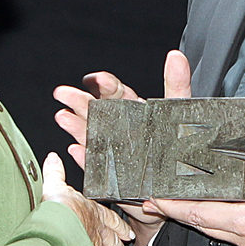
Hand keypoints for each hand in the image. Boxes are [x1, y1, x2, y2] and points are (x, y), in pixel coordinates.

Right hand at [41, 152, 133, 245]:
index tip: (127, 234)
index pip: (110, 220)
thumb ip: (55, 172)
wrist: (57, 228)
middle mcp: (97, 231)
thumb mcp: (56, 185)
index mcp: (94, 212)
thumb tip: (53, 158)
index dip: (118, 227)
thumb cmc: (60, 207)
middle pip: (112, 241)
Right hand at [54, 50, 191, 245]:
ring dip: (76, 126)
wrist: (175, 189)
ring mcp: (112, 152)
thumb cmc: (179, 149)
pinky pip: (95, 166)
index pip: (116, 94)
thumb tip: (176, 56)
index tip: (96, 79)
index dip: (105, 85)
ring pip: (90, 136)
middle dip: (79, 101)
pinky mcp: (110, 176)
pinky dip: (85, 158)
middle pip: (96, 111)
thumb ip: (178, 84)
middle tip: (64, 93)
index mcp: (135, 112)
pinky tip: (76, 150)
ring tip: (63, 118)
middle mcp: (120, 130)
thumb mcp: (181, 112)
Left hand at [145, 100, 244, 245]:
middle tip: (158, 198)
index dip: (174, 206)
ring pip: (217, 232)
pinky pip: (232, 233)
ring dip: (198, 217)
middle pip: (202, 226)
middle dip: (179, 212)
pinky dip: (218, 220)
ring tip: (181, 200)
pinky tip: (217, 206)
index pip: (200, 215)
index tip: (154, 198)